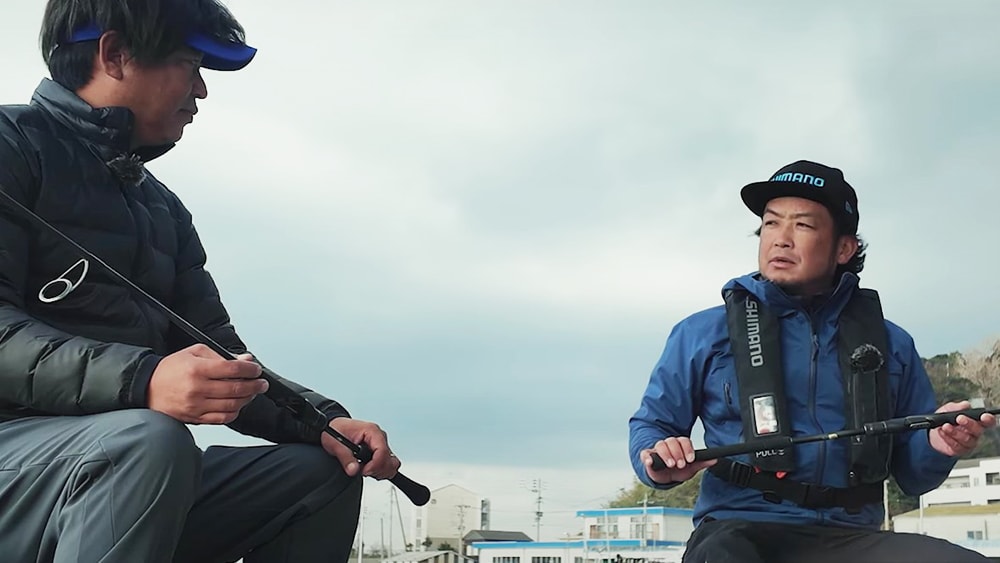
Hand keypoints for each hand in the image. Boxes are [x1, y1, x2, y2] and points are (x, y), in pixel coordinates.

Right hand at [147, 344, 266, 423]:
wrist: (147, 388)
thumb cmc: (170, 369)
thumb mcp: (194, 352)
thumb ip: (221, 355)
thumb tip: (244, 361)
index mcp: (197, 369)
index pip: (232, 370)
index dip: (250, 370)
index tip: (257, 370)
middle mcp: (197, 389)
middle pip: (235, 389)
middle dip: (254, 386)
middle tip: (261, 383)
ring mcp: (196, 406)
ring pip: (232, 405)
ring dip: (247, 399)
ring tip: (253, 393)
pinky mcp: (195, 418)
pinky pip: (222, 418)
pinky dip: (235, 412)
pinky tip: (238, 405)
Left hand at [322, 417, 400, 479]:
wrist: (333, 427)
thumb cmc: (336, 430)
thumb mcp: (335, 444)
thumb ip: (346, 458)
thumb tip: (354, 470)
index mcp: (372, 431)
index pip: (382, 451)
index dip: (375, 465)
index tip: (363, 471)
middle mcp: (379, 437)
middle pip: (390, 460)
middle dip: (377, 470)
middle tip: (362, 470)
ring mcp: (380, 444)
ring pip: (391, 464)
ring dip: (379, 471)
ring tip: (364, 469)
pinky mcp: (379, 451)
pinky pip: (387, 465)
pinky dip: (380, 471)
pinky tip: (368, 469)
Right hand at [641, 437, 715, 483]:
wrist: (664, 477)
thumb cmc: (677, 470)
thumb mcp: (690, 468)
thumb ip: (701, 463)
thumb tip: (715, 459)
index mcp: (679, 446)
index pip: (683, 441)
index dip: (687, 449)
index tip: (690, 459)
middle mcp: (668, 445)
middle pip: (672, 441)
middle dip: (677, 453)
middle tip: (681, 464)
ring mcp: (657, 450)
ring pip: (660, 445)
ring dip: (666, 454)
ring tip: (671, 464)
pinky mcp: (648, 457)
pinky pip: (645, 454)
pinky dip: (647, 457)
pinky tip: (650, 462)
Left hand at [929, 400, 996, 456]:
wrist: (931, 432)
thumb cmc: (945, 420)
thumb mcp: (948, 410)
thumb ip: (957, 407)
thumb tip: (965, 405)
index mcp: (976, 422)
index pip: (987, 422)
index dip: (988, 420)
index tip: (984, 417)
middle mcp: (974, 434)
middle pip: (977, 430)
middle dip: (969, 424)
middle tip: (959, 418)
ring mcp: (968, 443)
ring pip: (966, 439)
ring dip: (955, 432)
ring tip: (945, 426)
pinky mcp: (959, 450)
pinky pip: (956, 446)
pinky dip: (947, 438)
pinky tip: (941, 432)